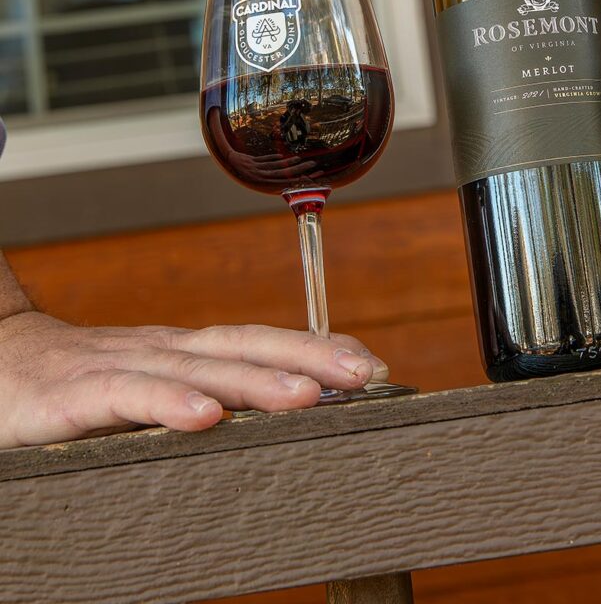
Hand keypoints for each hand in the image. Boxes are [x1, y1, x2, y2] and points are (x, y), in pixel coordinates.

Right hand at [0, 312, 388, 447]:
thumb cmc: (78, 384)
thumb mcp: (148, 387)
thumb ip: (199, 397)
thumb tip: (272, 417)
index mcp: (182, 350)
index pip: (257, 340)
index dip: (313, 347)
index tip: (369, 364)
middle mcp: (162, 350)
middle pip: (243, 346)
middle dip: (308, 358)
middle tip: (364, 375)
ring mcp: (119, 367)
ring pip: (197, 368)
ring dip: (255, 380)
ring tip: (307, 395)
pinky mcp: (75, 395)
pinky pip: (126, 396)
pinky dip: (167, 402)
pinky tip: (205, 417)